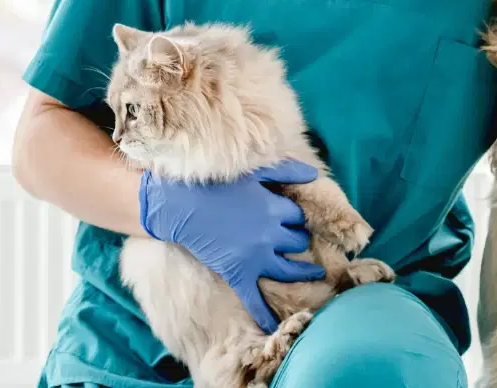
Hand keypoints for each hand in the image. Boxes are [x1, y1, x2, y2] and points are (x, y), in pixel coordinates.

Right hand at [138, 159, 325, 332]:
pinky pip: (255, 299)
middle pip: (298, 241)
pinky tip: (274, 324)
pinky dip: (265, 314)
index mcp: (276, 210)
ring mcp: (255, 257)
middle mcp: (271, 236)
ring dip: (303, 273)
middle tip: (297, 239)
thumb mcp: (256, 172)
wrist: (182, 205)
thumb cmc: (219, 184)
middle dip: (299, 239)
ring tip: (314, 275)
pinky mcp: (237, 273)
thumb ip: (287, 171)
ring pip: (289, 270)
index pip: (300, 217)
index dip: (297, 216)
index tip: (295, 218)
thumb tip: (314, 174)